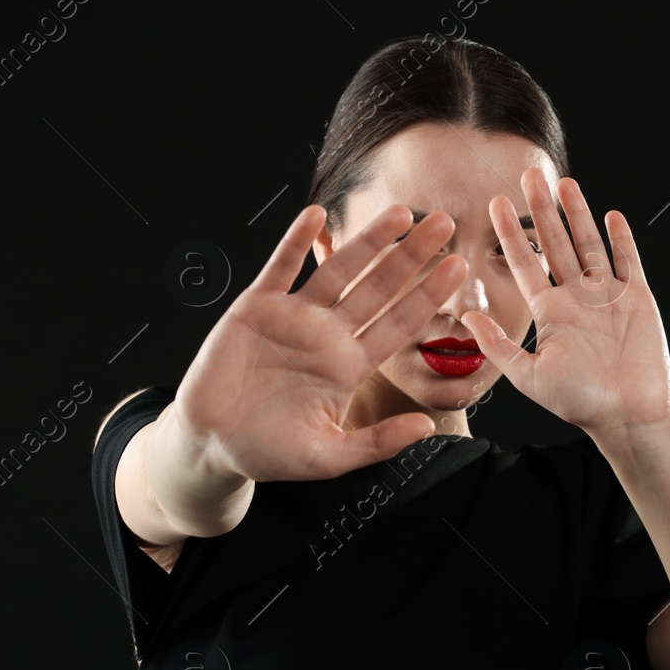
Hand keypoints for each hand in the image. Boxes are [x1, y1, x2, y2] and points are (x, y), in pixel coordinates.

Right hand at [168, 202, 467, 482]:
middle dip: (410, 256)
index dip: (427, 295)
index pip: (398, 324)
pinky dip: (295, 242)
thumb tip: (427, 428)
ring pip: (338, 271)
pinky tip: (316, 216)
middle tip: (444, 223)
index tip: (458, 267)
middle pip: (378, 288)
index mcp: (349, 366)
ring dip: (367, 241)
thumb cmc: (268, 452)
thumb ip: (377, 443)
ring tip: (400, 213)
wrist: (212, 443)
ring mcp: (293, 317)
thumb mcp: (328, 456)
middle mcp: (327, 335)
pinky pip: (280, 268)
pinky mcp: (256, 308)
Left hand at [459, 169, 669, 436]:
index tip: (494, 203)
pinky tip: (611, 215)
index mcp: (549, 312)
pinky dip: (620, 239)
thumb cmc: (578, 402)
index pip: (524, 263)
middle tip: (528, 176)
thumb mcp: (528, 376)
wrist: (626, 416)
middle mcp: (575, 298)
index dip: (510, 233)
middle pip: (555, 244)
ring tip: (564, 183)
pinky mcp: (637, 299)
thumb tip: (467, 315)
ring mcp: (606, 296)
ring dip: (577, 214)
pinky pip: (628, 261)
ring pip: (589, 244)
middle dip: (541, 211)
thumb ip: (498, 345)